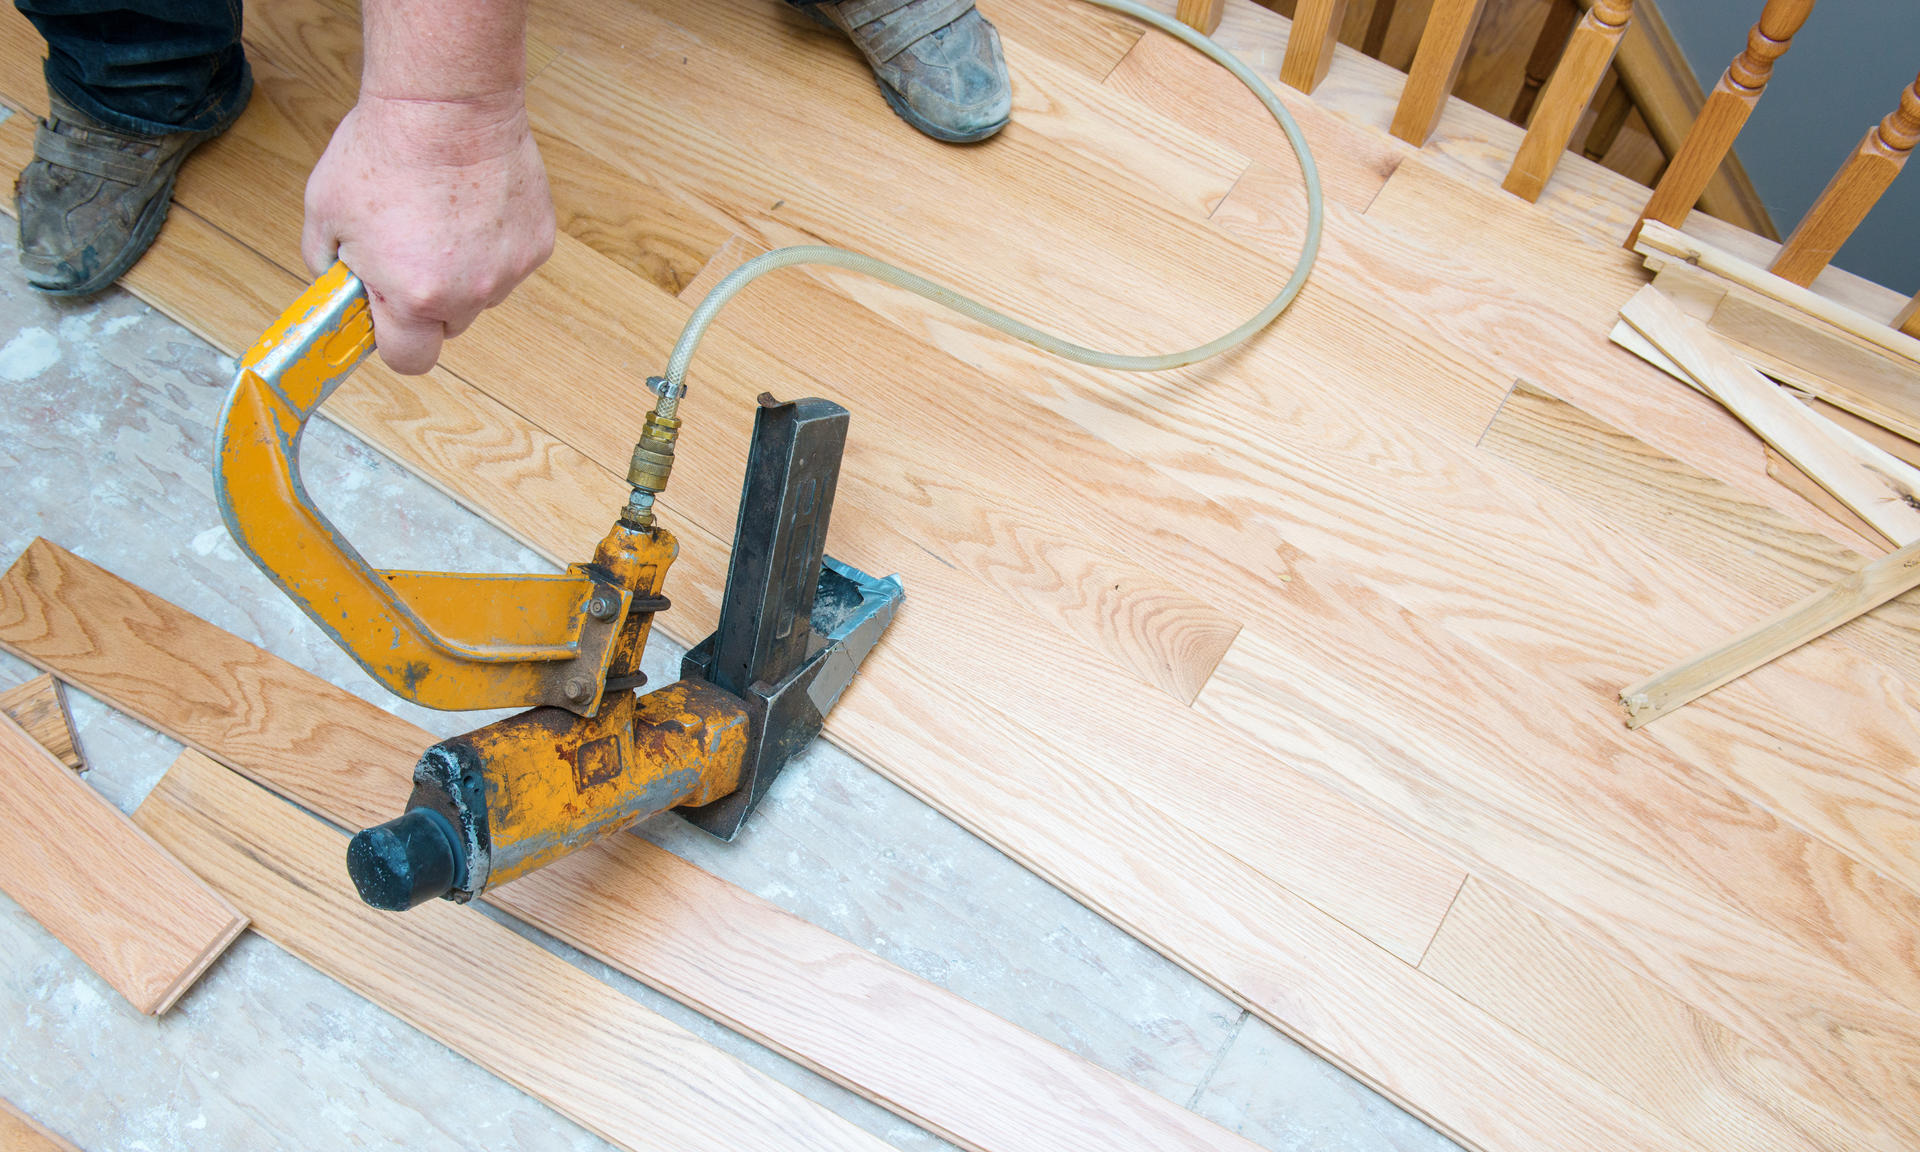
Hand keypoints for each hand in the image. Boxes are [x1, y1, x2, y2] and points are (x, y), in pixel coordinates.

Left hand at [301, 93, 554, 374]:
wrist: (447, 103)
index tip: (385, 316)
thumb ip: (327, 265)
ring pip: (482, 293)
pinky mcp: (537, 243)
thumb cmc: (385, 150)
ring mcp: (509, 269)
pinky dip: (492, 242)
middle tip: (408, 252)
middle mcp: (470, 293)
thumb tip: (339, 289)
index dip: (393, 340)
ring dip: (463, 271)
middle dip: (427, 300)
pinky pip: (509, 261)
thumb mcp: (324, 211)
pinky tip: (472, 204)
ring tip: (441, 217)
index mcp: (414, 297)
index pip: (410, 359)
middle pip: (448, 326)